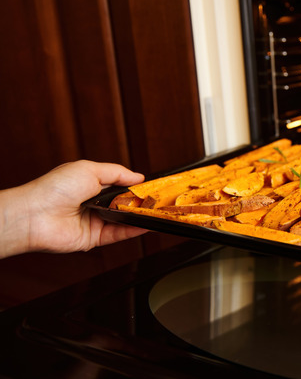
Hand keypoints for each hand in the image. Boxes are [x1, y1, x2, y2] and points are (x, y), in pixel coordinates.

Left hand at [0, 160, 147, 257]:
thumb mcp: (90, 169)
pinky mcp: (94, 238)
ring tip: (157, 211)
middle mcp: (92, 203)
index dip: (135, 186)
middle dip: (140, 202)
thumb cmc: (54, 188)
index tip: (152, 186)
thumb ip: (117, 173)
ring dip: (139, 216)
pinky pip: (118, 234)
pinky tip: (147, 224)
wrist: (35, 215)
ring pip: (123, 220)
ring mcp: (93, 221)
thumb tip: (138, 177)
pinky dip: (134, 230)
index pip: (119, 185)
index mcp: (89, 184)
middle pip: (123, 204)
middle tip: (158, 200)